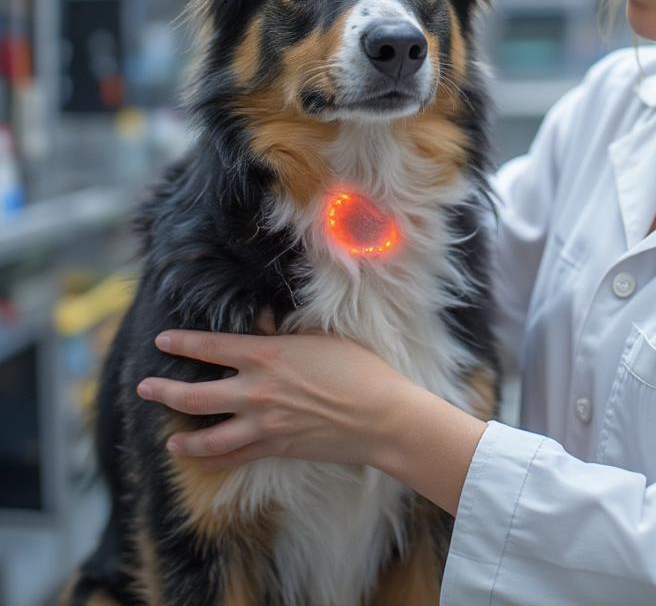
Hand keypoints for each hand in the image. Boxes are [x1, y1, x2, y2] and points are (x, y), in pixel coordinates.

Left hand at [135, 310, 418, 471]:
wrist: (380, 415)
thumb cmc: (358, 369)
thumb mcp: (321, 338)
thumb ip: (285, 333)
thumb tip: (262, 324)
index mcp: (266, 356)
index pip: (211, 347)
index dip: (182, 344)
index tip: (162, 341)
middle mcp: (255, 391)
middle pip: (193, 396)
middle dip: (162, 391)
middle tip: (143, 388)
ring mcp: (262, 424)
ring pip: (206, 439)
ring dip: (182, 439)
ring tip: (168, 440)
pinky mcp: (275, 448)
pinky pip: (234, 459)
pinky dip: (212, 463)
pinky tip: (202, 462)